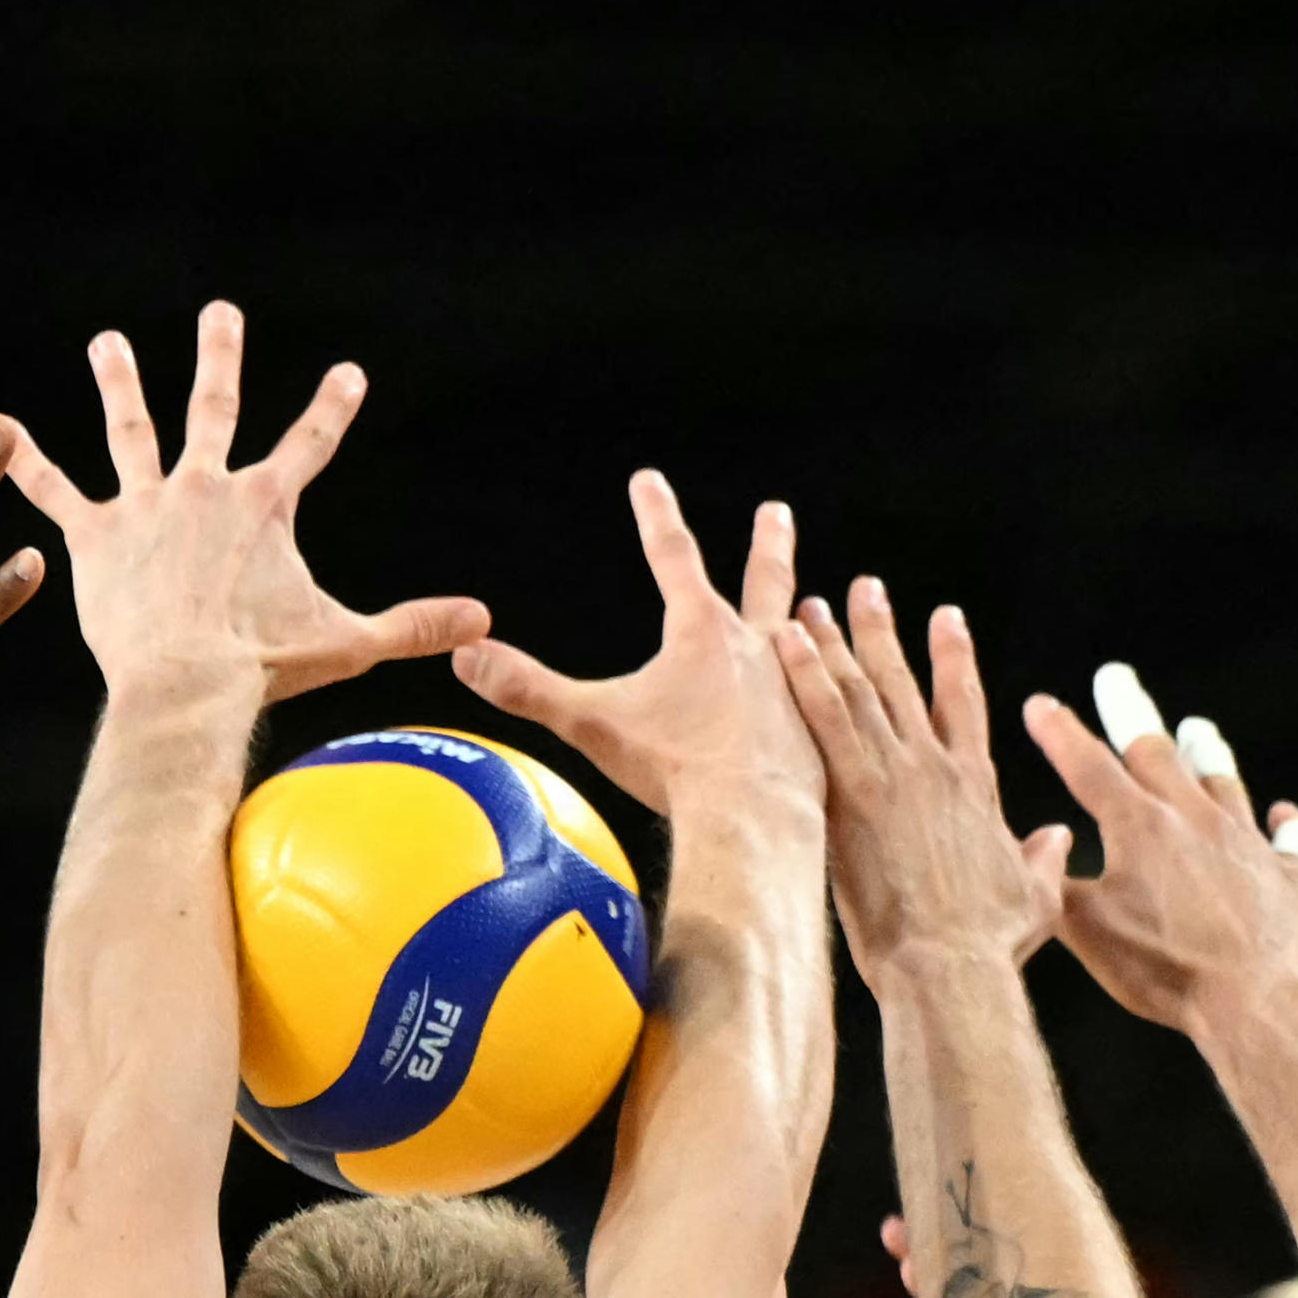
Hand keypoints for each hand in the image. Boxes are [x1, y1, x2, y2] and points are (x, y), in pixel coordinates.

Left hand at [6, 300, 486, 706]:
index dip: (331, 407)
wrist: (185, 685)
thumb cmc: (264, 668)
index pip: (309, 443)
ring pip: (131, 431)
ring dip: (119, 383)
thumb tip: (485, 620)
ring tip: (107, 343)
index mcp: (263, 505)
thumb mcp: (348, 642)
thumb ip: (413, 624)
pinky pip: (54, 492)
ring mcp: (146, 508)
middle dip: (220, 355)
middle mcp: (203, 488)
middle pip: (213, 407)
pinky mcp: (95, 538)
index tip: (347, 372)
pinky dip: (26, 462)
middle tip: (220, 311)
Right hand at [453, 477, 820, 821]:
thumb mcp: (593, 722)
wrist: (755, 817)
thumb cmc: (676, 768)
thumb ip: (528, 689)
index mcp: (702, 631)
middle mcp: (758, 646)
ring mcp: (796, 684)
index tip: (649, 480)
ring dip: (806, 614)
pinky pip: (826, 692)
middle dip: (766, 543)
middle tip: (776, 513)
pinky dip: (826, 680)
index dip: (655, 514)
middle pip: (762, 579)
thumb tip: (467, 655)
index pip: (671, 555)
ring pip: (806, 634)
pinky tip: (830, 686)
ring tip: (816, 603)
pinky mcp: (819, 728)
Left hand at [779, 579, 1068, 973]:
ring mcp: (895, 775)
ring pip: (860, 690)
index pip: (964, 705)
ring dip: (835, 643)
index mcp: (976, 786)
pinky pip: (823, 720)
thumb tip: (1059, 838)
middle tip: (866, 589)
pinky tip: (783, 639)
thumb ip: (1043, 859)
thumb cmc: (989, 943)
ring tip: (816, 603)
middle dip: (883, 632)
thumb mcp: (1035, 896)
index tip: (945, 618)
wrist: (951, 965)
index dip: (953, 660)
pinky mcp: (854, 793)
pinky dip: (803, 675)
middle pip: (904, 684)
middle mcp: (936, 767)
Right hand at [1026, 670, 1297, 1035]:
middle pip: (1155, 751)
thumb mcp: (1085, 930)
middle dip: (1129, 711)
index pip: (1087, 766)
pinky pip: (1291, 842)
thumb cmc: (1160, 968)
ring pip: (1223, 782)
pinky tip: (1282, 815)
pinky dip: (1286, 826)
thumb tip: (1041, 850)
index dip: (1060, 733)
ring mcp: (1244, 843)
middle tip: (1116, 678)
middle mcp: (1193, 818)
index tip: (1041, 705)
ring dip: (1206, 752)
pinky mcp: (1284, 876)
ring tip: (1197, 728)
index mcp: (1137, 827)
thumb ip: (1057, 883)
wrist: (1248, 1000)